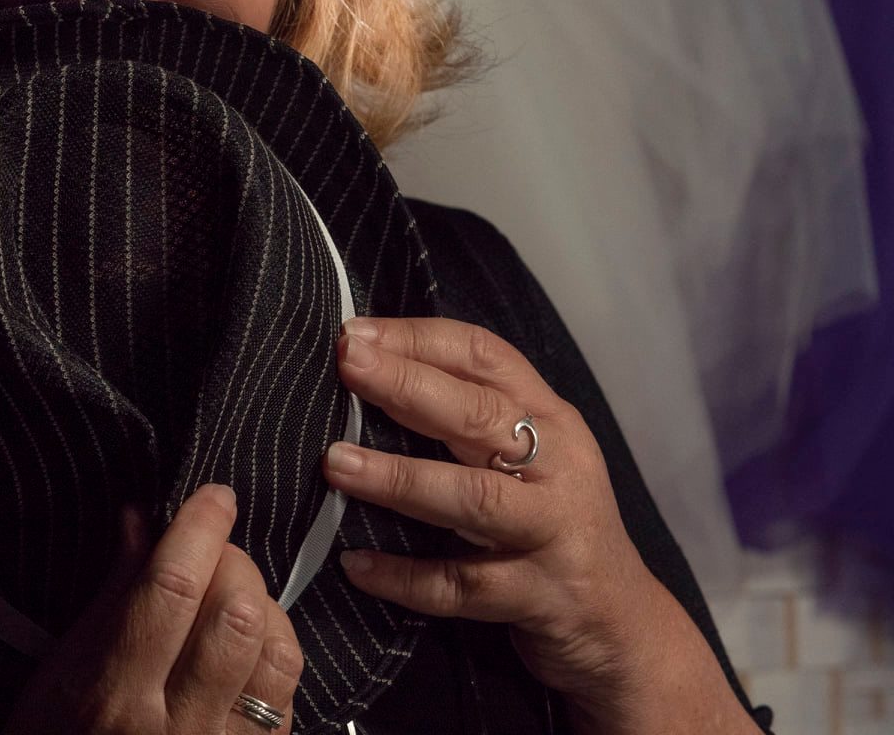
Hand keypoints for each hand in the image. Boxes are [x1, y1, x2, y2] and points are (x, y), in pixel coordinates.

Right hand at [4, 483, 303, 734]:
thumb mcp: (60, 674)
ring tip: (233, 600)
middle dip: (232, 563)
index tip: (214, 498)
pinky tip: (248, 648)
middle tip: (211, 556)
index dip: (200, 530)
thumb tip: (142, 519)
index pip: (172, 589)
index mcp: (114, 696)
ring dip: (262, 609)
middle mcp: (175, 729)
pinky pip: (290, 700)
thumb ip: (112, 595)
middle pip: (235, 616)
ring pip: (276, 656)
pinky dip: (274, 655)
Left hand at [321, 316, 756, 731]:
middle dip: (408, 385)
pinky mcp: (540, 597)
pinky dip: (405, 577)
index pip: (486, 357)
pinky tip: (356, 565)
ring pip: (473, 499)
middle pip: (480, 415)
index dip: (419, 339)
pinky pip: (461, 586)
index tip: (353, 332)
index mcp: (550, 419)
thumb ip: (469, 416)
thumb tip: (368, 370)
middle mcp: (558, 466)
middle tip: (347, 364)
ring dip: (401, 478)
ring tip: (336, 463)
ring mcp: (552, 533)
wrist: (622, 626)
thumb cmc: (551, 522)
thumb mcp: (529, 458)